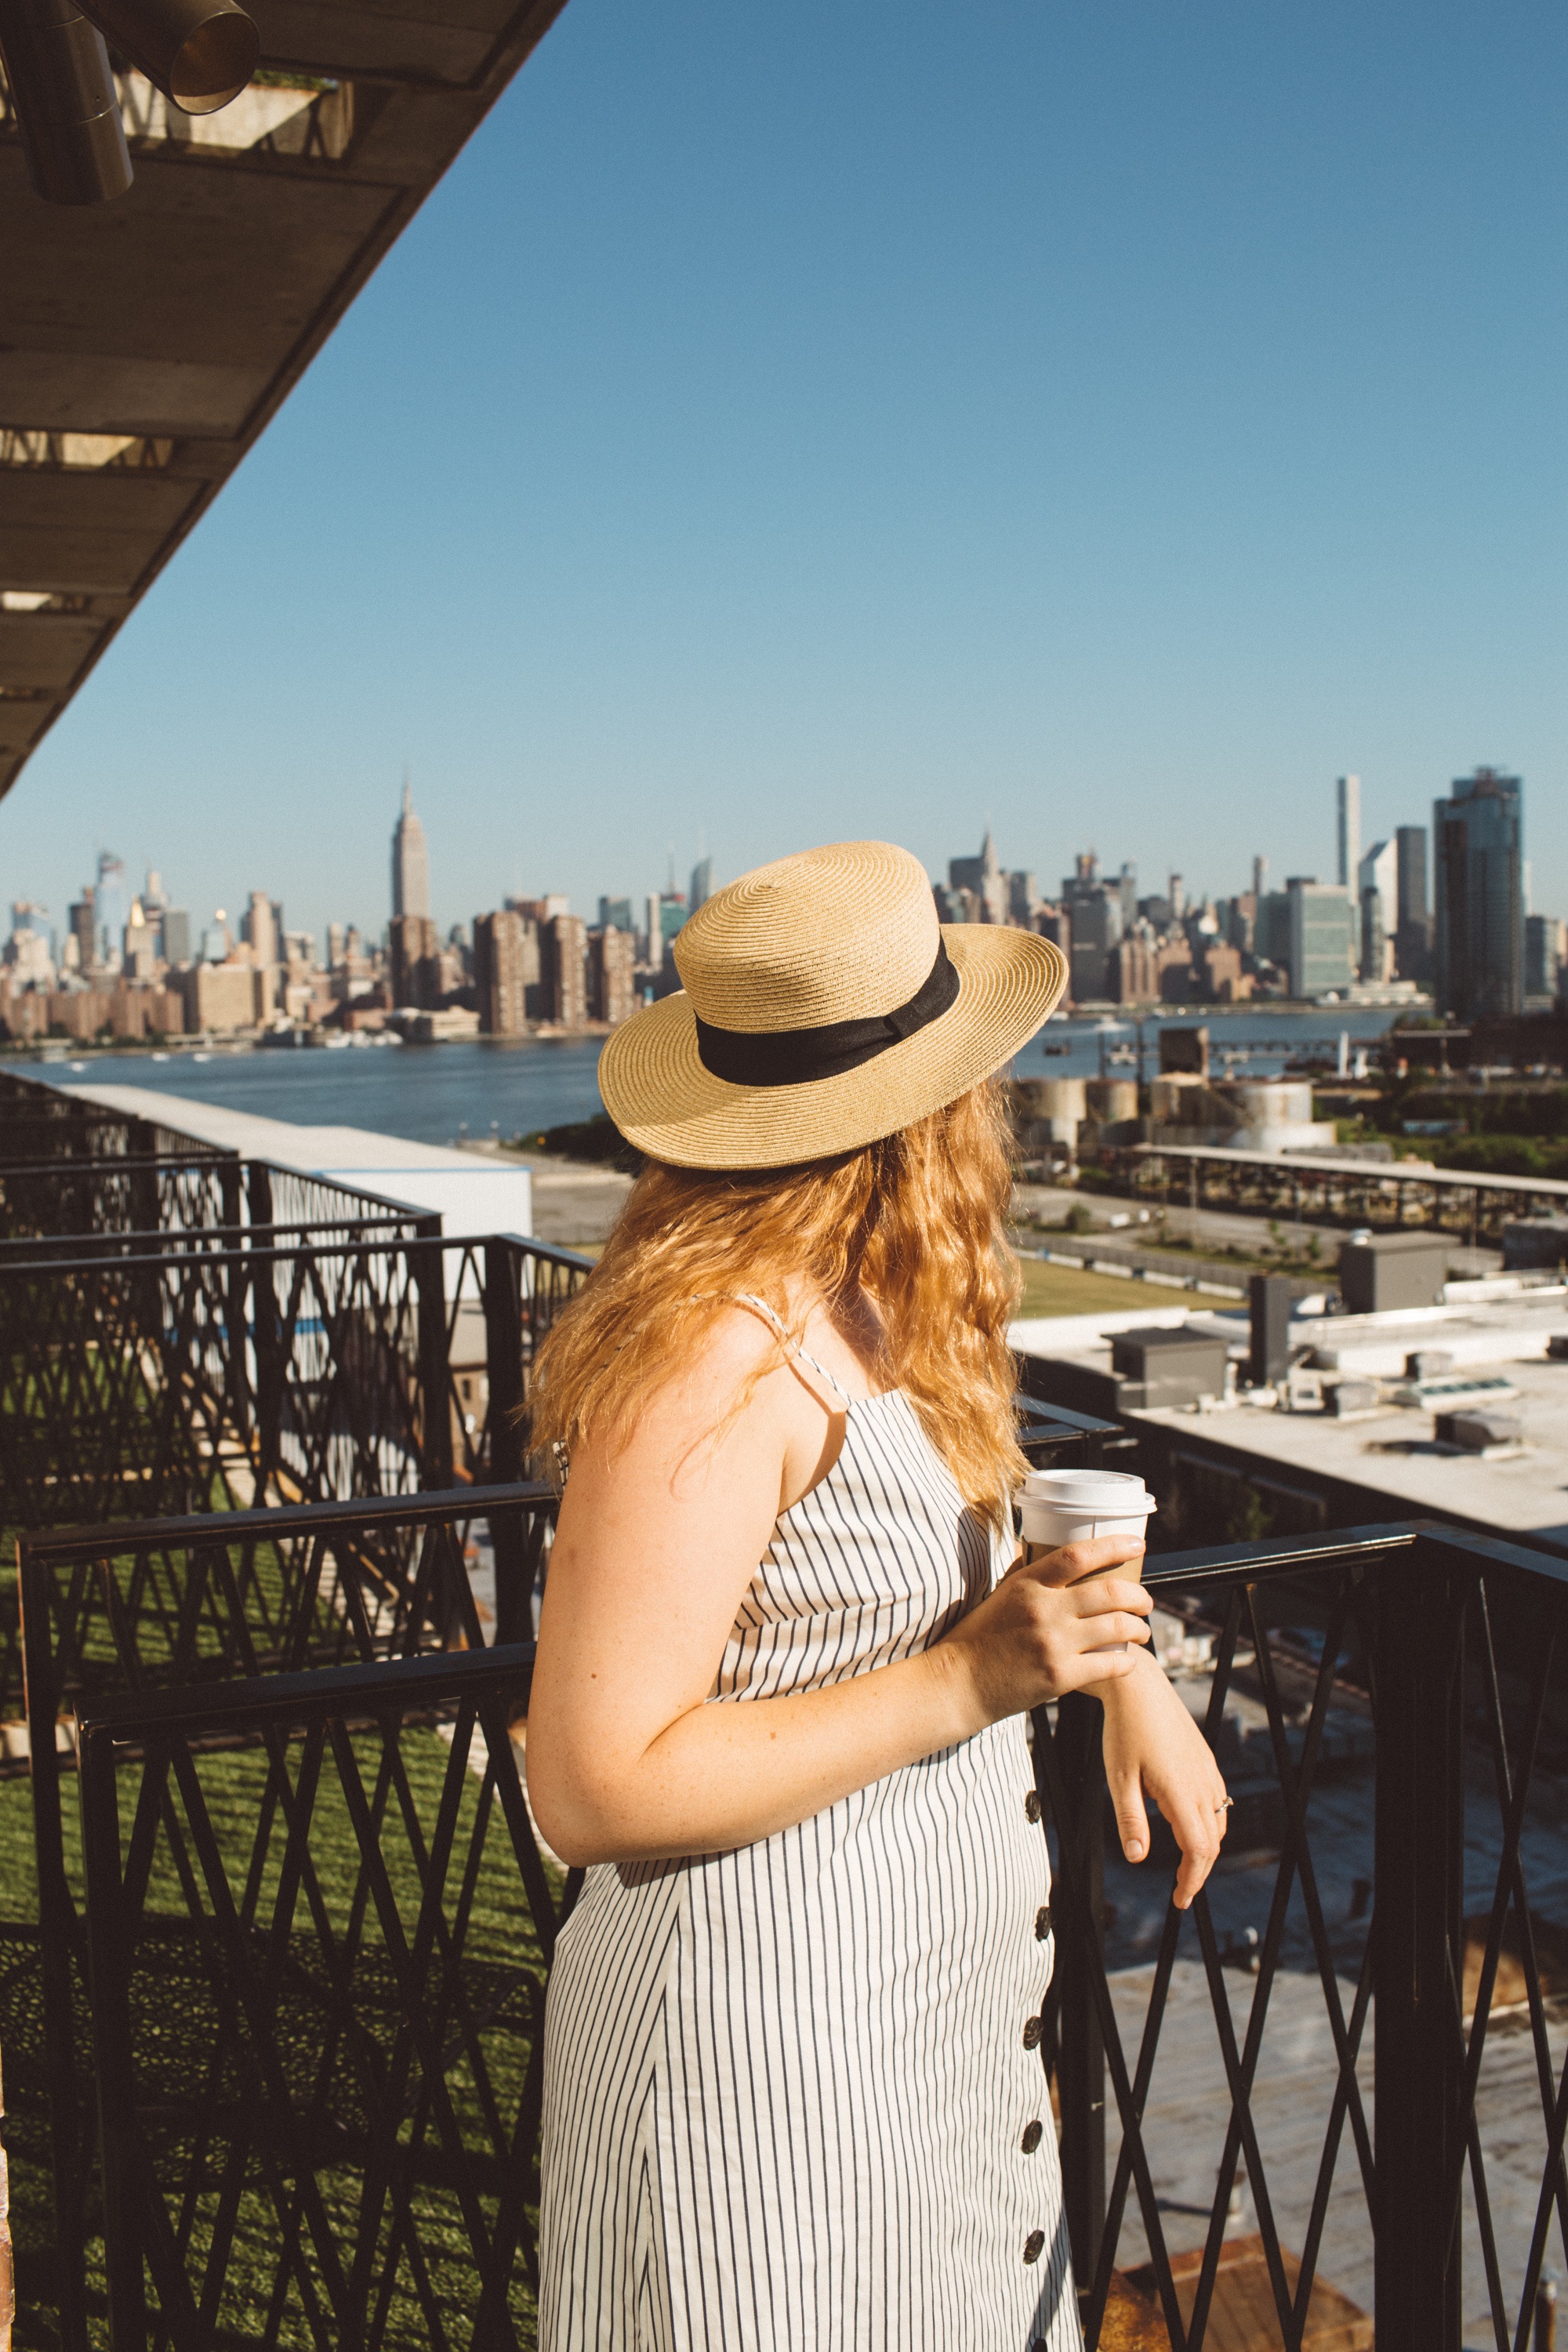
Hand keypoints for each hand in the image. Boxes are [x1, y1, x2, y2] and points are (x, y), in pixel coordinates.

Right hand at [939, 1537, 1151, 1723]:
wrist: (959, 1683)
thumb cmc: (978, 1638)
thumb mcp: (999, 1594)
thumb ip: (1024, 1573)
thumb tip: (1045, 1550)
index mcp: (1028, 1584)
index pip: (1078, 1555)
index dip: (1114, 1546)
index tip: (1138, 1545)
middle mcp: (1043, 1610)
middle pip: (1110, 1592)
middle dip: (1139, 1596)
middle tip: (1146, 1601)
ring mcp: (1053, 1644)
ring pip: (1117, 1627)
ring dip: (1139, 1628)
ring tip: (1142, 1631)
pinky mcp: (1060, 1676)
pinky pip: (1109, 1665)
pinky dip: (1126, 1662)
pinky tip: (1127, 1660)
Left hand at [1100, 1651, 1229, 1909]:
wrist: (1138, 1686)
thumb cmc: (1124, 1730)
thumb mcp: (1119, 1778)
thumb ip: (1130, 1820)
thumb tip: (1136, 1858)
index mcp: (1181, 1791)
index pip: (1198, 1850)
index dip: (1191, 1880)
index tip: (1178, 1900)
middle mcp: (1202, 1783)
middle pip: (1212, 1842)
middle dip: (1198, 1871)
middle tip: (1180, 1892)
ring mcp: (1208, 1770)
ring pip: (1219, 1823)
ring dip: (1206, 1849)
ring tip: (1185, 1866)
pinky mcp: (1206, 1760)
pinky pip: (1218, 1802)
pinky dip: (1210, 1824)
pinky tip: (1190, 1828)